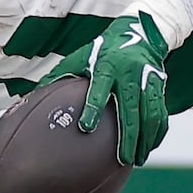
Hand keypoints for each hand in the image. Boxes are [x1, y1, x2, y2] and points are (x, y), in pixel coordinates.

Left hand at [42, 12, 169, 165]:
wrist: (140, 33)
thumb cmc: (102, 49)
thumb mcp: (81, 57)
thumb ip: (60, 74)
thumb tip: (32, 94)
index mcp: (106, 66)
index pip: (99, 89)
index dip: (93, 107)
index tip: (86, 128)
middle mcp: (129, 73)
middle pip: (130, 109)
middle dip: (128, 136)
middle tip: (122, 159)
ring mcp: (146, 81)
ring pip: (149, 115)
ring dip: (145, 139)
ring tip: (136, 160)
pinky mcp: (158, 87)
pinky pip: (160, 113)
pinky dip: (157, 132)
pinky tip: (150, 147)